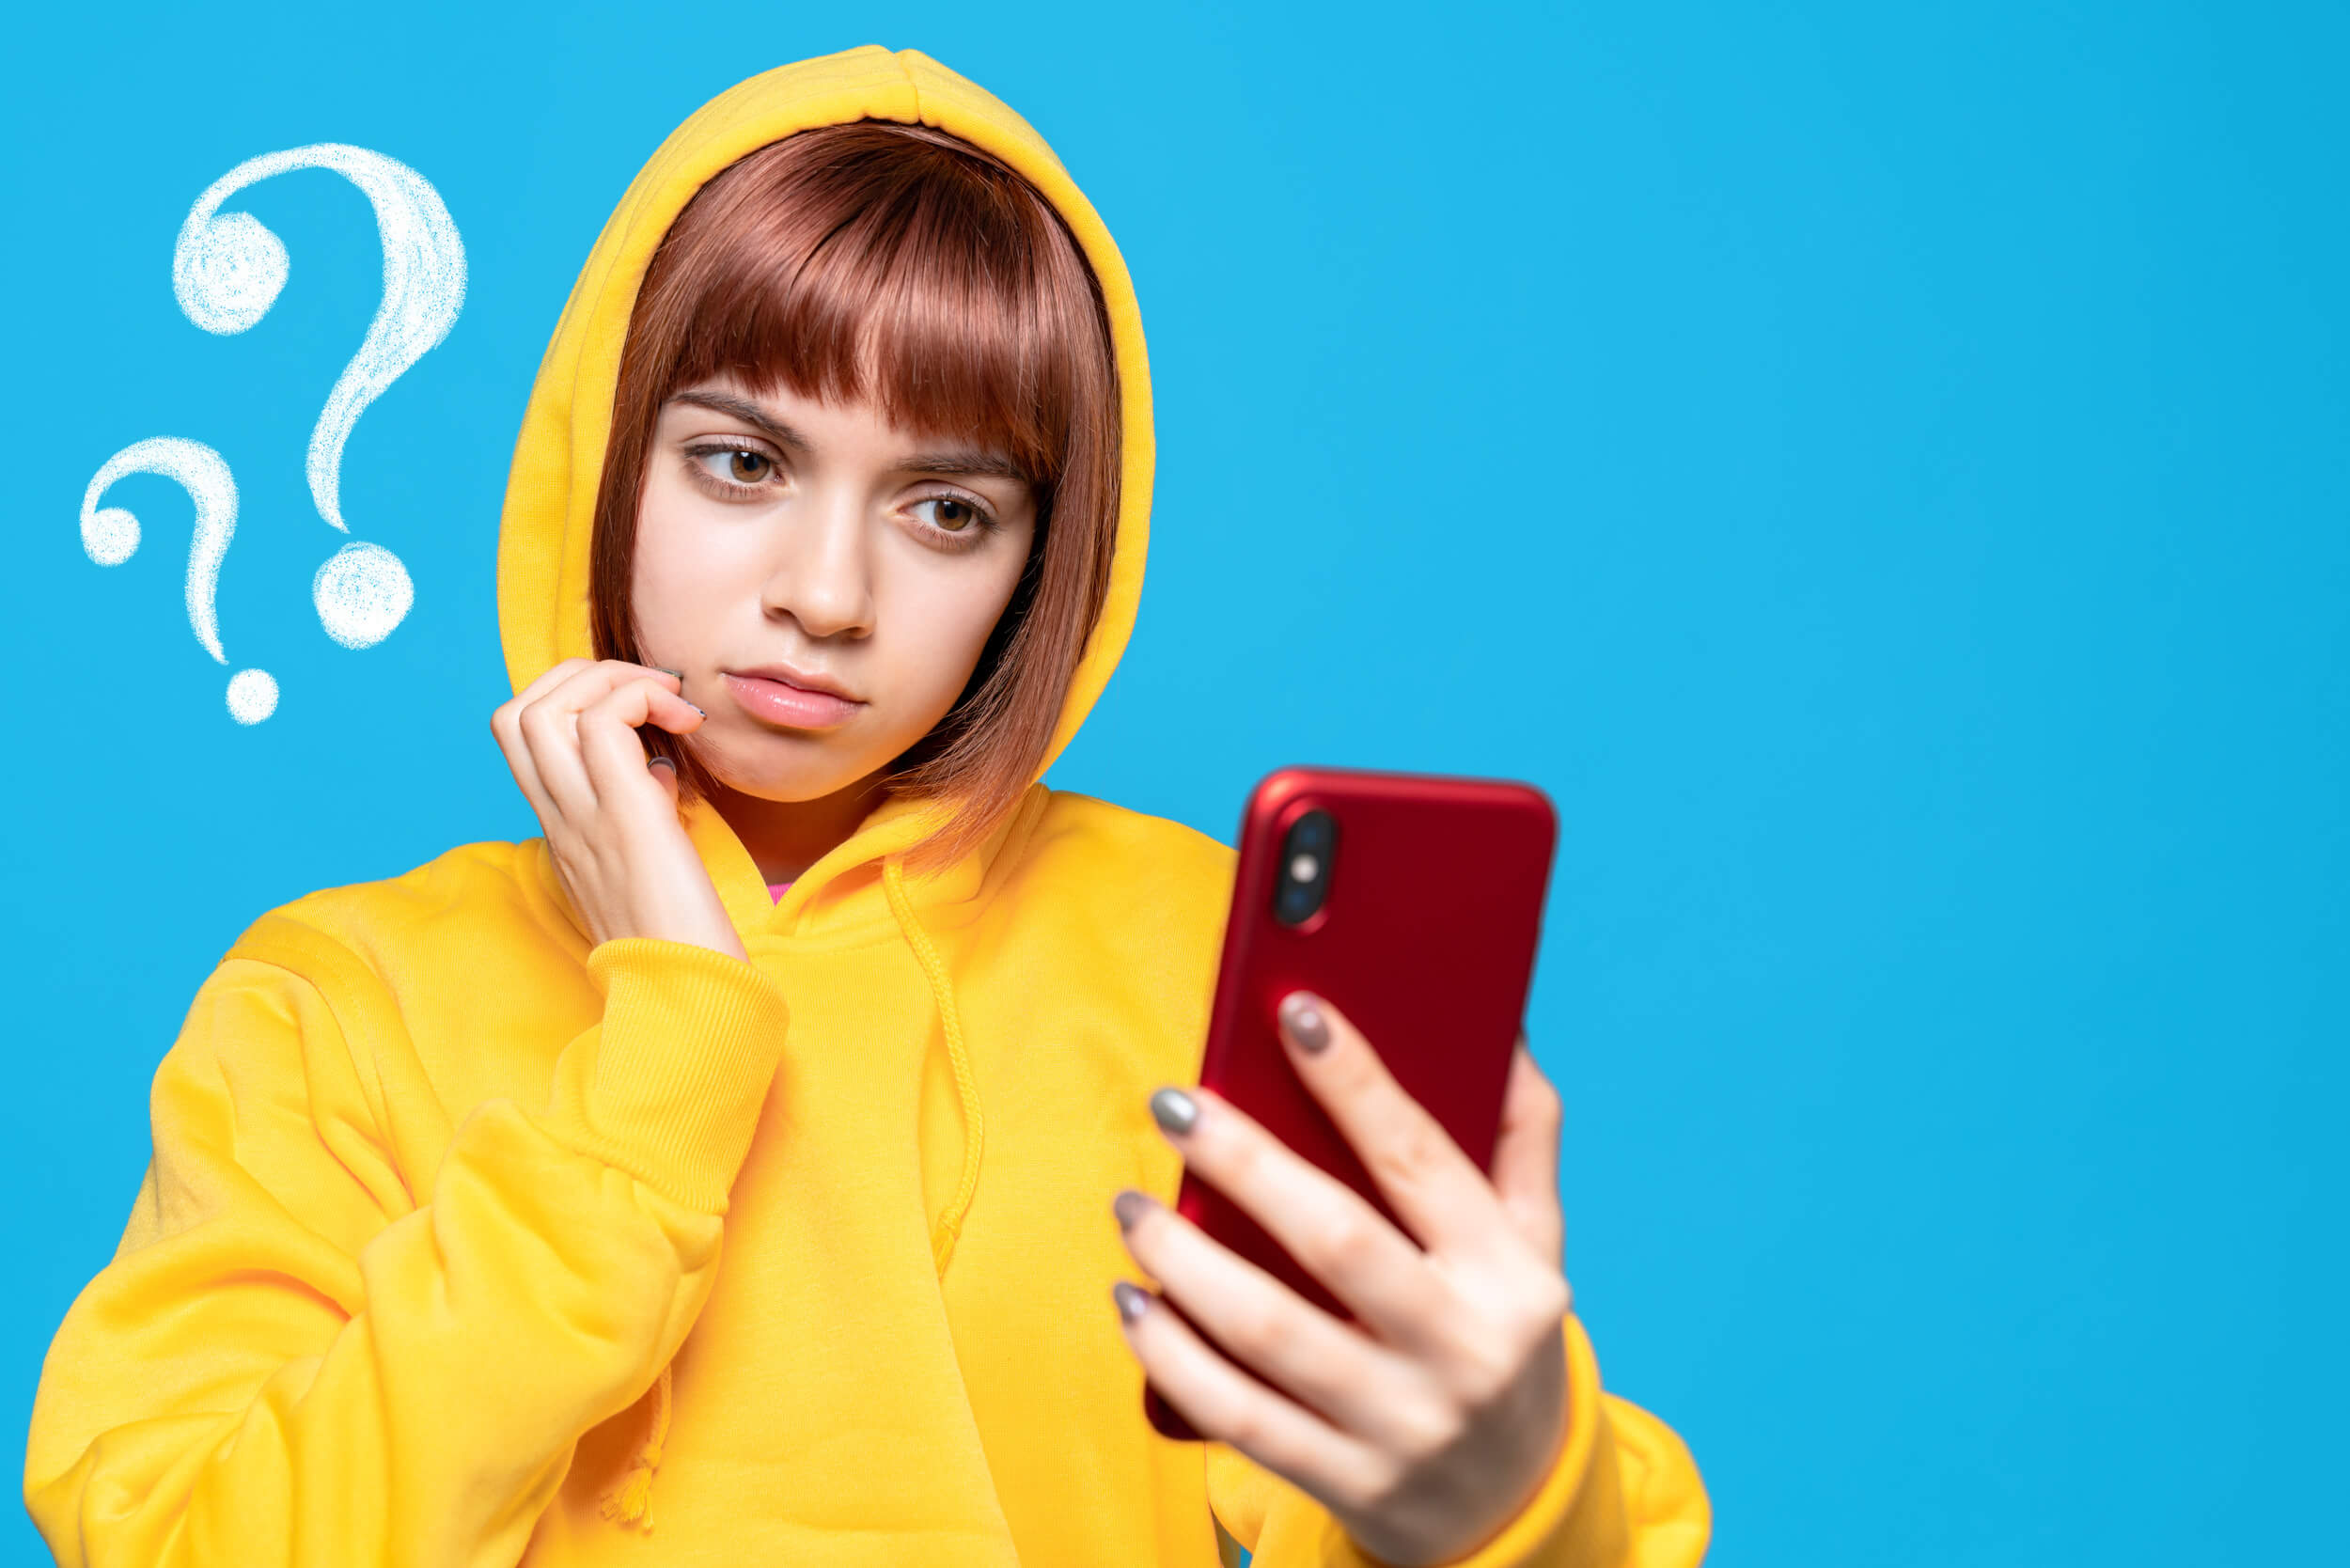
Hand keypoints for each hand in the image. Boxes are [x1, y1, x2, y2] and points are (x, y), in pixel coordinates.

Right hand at [491, 657, 745, 961]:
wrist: (688, 998)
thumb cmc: (683, 941)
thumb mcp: (643, 864)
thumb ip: (634, 813)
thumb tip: (657, 765)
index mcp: (562, 833)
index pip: (522, 741)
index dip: (570, 701)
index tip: (638, 715)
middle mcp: (559, 821)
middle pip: (516, 711)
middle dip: (581, 675)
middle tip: (653, 694)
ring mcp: (583, 818)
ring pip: (544, 705)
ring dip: (612, 678)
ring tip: (671, 704)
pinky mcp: (624, 816)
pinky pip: (603, 721)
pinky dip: (642, 699)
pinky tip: (687, 726)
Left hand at [1111, 994, 1570, 1566]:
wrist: (1514, 1509)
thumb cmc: (1502, 1341)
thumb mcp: (1538, 1246)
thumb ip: (1521, 1138)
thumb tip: (1499, 1025)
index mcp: (1510, 1276)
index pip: (1423, 1160)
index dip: (1358, 1083)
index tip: (1295, 1012)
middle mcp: (1461, 1350)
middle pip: (1336, 1241)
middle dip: (1245, 1162)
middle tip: (1174, 1105)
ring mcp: (1400, 1424)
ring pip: (1270, 1332)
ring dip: (1184, 1261)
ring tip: (1133, 1207)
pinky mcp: (1346, 1482)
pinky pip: (1238, 1415)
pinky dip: (1173, 1358)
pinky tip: (1134, 1304)